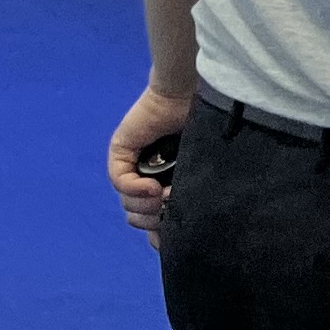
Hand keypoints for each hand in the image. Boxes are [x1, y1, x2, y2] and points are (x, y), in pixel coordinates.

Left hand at [107, 84, 190, 242]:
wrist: (194, 91)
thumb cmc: (209, 123)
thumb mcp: (205, 167)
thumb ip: (196, 194)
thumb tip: (180, 229)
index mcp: (172, 183)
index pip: (157, 221)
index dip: (163, 234)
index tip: (174, 238)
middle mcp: (151, 177)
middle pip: (142, 218)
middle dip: (156, 221)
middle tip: (171, 212)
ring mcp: (134, 166)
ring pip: (129, 205)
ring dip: (146, 206)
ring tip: (163, 195)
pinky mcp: (121, 152)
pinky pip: (120, 181)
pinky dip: (134, 189)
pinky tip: (152, 187)